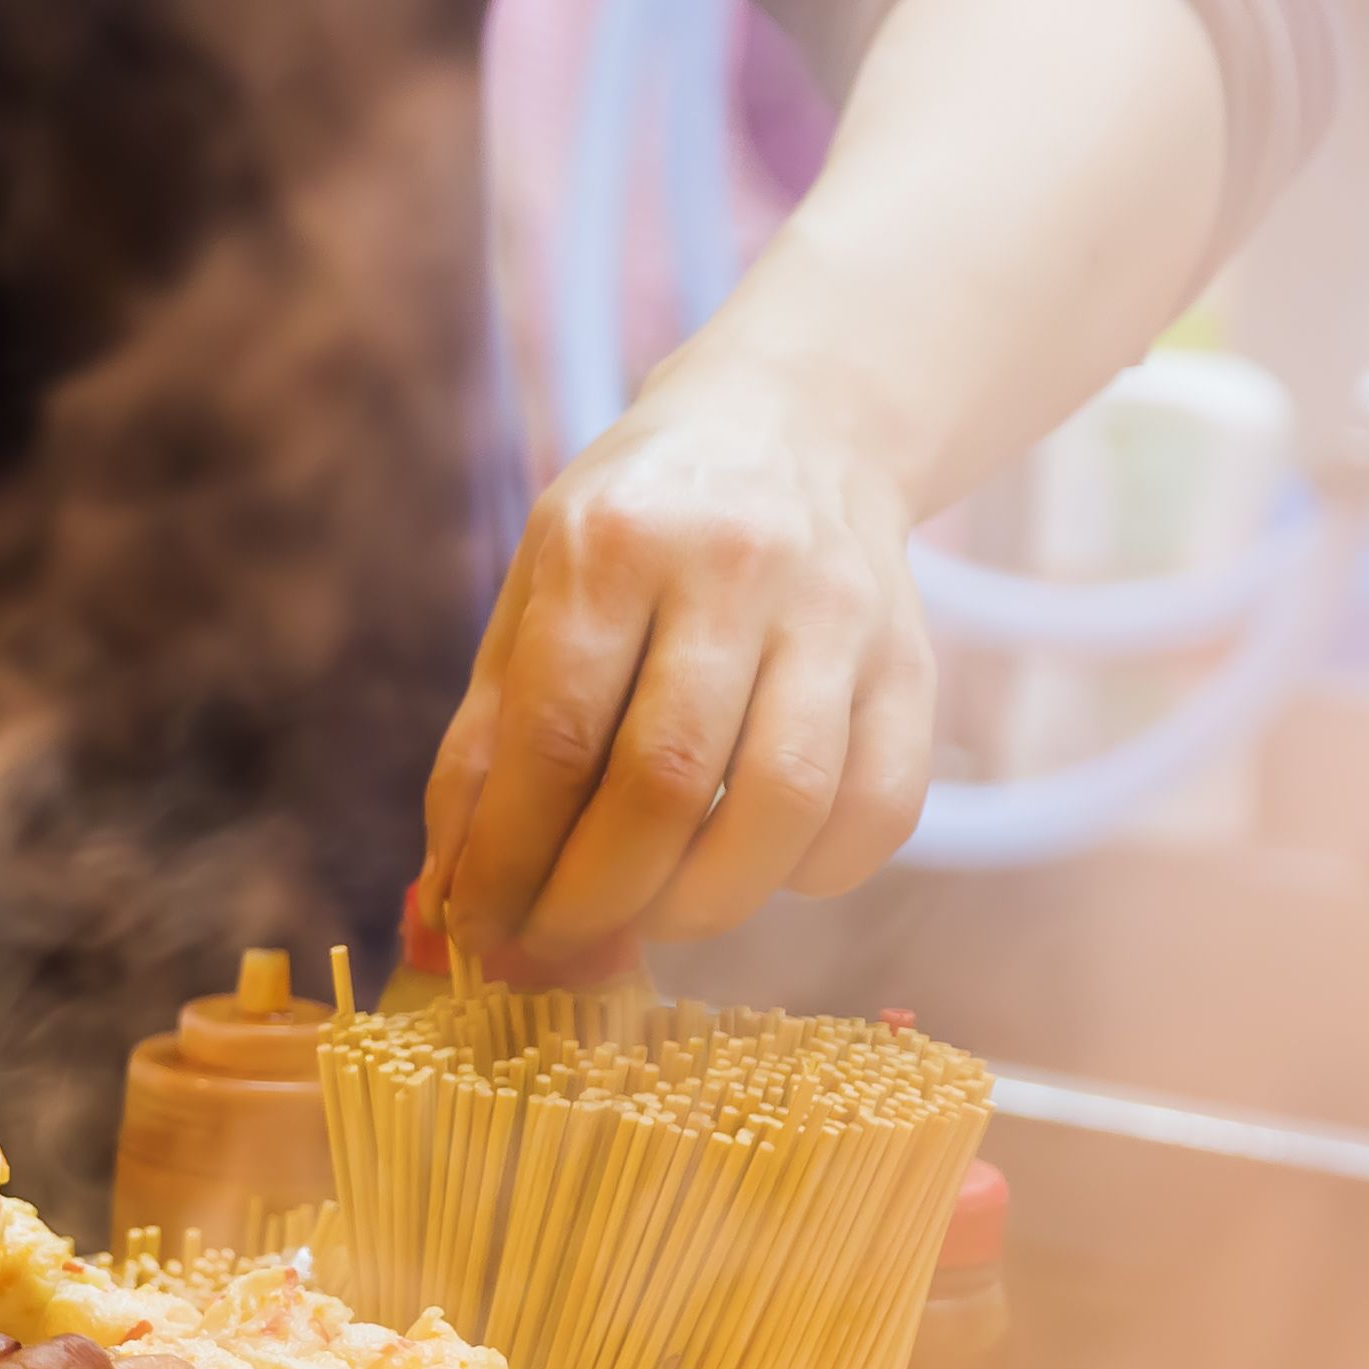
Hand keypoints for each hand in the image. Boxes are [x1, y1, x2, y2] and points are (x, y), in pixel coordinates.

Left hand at [421, 357, 933, 960]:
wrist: (797, 425)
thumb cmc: (636, 535)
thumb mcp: (534, 599)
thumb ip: (487, 746)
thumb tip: (453, 900)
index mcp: (614, 546)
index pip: (556, 738)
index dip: (512, 857)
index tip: (485, 926)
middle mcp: (735, 570)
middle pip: (666, 782)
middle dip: (598, 897)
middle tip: (560, 942)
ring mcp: (839, 615)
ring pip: (784, 806)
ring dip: (704, 901)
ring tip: (652, 916)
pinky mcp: (915, 663)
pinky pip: (878, 809)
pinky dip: (811, 874)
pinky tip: (755, 867)